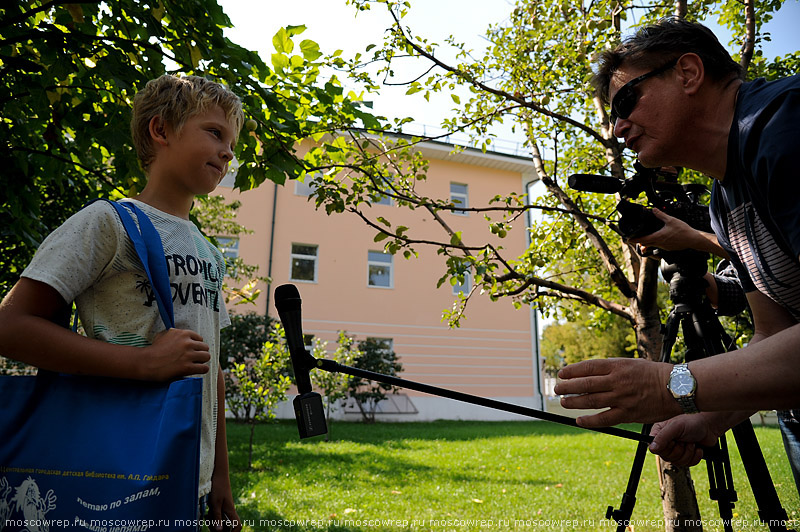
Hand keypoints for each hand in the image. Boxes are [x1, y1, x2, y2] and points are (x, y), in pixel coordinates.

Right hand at [140, 328, 209, 380]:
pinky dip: (202, 370)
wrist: (146, 362)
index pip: (200, 338)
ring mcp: (187, 355)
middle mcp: (187, 343)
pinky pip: (203, 368)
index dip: (196, 345)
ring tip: (196, 364)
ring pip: (206, 357)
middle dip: (200, 353)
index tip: (192, 350)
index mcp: (183, 333)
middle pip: (205, 347)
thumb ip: (175, 333)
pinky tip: (197, 370)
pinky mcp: (187, 367)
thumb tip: (180, 333)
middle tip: (194, 358)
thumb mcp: (163, 334)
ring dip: (202, 361)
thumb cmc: (154, 349)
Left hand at [208, 476, 241, 531]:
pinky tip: (206, 513)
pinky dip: (211, 517)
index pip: (237, 525)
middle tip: (210, 524)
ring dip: (213, 522)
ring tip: (207, 516)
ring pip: (220, 521)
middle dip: (218, 528)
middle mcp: (228, 510)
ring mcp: (224, 507)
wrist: (218, 473)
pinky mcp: (219, 504)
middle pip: (226, 526)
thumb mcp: (215, 504)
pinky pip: (216, 515)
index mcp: (230, 511)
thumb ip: (217, 518)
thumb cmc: (218, 487)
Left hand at [554, 358, 679, 426]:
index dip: (572, 371)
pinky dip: (589, 420)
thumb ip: (612, 368)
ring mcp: (621, 398)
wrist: (676, 388)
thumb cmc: (654, 374)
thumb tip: (592, 373)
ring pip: (591, 400)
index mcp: (617, 366)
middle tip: (557, 388)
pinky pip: (604, 419)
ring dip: (573, 401)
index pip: (588, 367)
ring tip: (563, 402)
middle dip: (568, 386)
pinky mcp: (628, 414)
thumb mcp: (631, 363)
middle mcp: (617, 381)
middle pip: (585, 384)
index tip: (562, 373)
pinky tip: (579, 420)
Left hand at [628, 209, 695, 253]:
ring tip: (645, 239)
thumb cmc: (683, 231)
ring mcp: (664, 247)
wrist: (693, 239)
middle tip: (635, 238)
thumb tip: (654, 210)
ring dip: (648, 242)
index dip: (635, 240)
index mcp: (658, 237)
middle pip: (646, 244)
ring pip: (653, 245)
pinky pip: (659, 247)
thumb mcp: (671, 220)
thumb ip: (661, 215)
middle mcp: (660, 243)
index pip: (643, 240)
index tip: (628, 239)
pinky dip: (656, 243)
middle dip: (640, 241)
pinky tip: (659, 239)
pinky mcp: (668, 248)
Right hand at [648, 414, 724, 466]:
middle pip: (667, 458)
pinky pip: (688, 464)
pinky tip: (698, 448)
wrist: (709, 426)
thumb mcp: (676, 427)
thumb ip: (662, 437)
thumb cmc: (692, 422)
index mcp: (659, 433)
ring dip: (688, 453)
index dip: (666, 447)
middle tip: (685, 440)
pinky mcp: (686, 456)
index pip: (655, 449)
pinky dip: (695, 457)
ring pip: (678, 462)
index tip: (673, 441)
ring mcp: (676, 450)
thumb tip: (652, 449)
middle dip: (680, 450)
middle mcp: (666, 443)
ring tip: (692, 442)